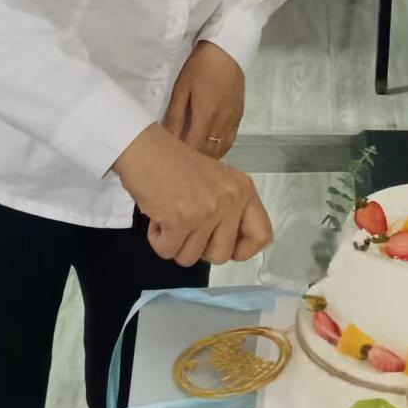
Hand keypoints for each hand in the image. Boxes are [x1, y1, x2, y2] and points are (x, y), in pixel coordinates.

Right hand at [113, 124, 272, 264]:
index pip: (262, 236)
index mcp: (244, 190)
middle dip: (200, 250)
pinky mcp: (180, 220)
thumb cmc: (177, 165)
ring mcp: (206, 211)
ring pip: (191, 258)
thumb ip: (231, 209)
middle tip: (188, 229)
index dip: (244, 250)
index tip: (228, 248)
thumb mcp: (219, 182)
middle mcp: (230, 201)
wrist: (146, 149)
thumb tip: (232, 247)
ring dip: (176, 244)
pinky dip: (158, 240)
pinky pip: (168, 251)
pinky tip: (158, 218)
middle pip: (221, 255)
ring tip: (171, 218)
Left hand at [164, 41, 244, 159]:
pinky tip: (210, 148)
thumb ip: (175, 115)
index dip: (183, 157)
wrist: (227, 51)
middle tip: (180, 161)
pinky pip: (231, 140)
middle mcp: (222, 120)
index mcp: (206, 114)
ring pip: (222, 149)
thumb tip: (167, 138)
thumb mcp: (181, 89)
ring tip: (194, 158)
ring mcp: (233, 119)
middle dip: (194, 160)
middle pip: (209, 152)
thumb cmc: (200, 67)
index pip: (194, 147)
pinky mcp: (239, 116)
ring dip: (208, 157)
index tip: (171, 159)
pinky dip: (220, 148)